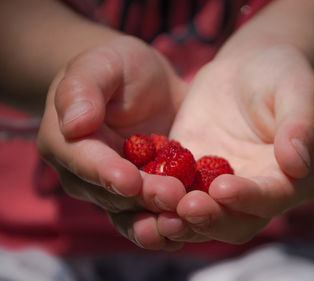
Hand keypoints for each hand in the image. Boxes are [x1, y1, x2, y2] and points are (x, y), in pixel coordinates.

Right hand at [37, 36, 187, 249]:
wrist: (146, 86)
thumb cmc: (119, 68)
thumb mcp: (103, 63)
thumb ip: (83, 89)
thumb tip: (73, 125)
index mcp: (67, 141)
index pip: (83, 162)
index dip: (106, 173)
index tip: (129, 181)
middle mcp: (86, 174)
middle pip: (112, 194)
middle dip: (142, 198)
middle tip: (173, 198)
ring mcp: (115, 189)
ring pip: (131, 215)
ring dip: (156, 223)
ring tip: (182, 222)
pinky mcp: (144, 194)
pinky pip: (152, 215)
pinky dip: (170, 224)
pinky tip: (194, 227)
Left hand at [157, 45, 313, 243]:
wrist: (249, 68)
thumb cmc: (282, 74)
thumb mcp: (298, 91)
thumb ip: (300, 125)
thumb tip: (298, 164)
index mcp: (293, 178)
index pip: (272, 198)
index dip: (249, 198)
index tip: (222, 188)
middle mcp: (258, 191)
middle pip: (235, 221)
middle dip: (210, 218)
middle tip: (184, 208)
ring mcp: (223, 186)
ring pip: (203, 215)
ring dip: (181, 219)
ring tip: (157, 214)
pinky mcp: (192, 174)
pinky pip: (176, 193)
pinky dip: (160, 201)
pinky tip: (139, 196)